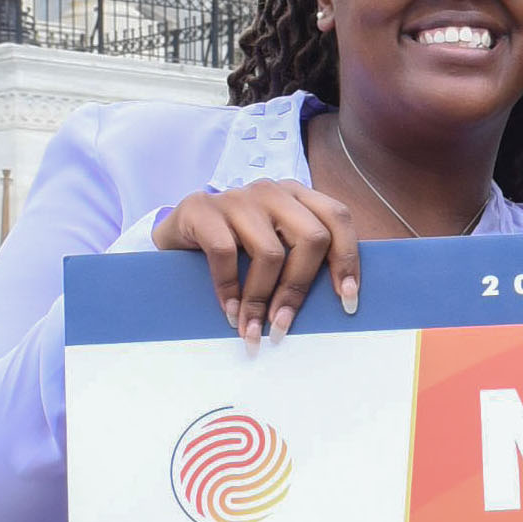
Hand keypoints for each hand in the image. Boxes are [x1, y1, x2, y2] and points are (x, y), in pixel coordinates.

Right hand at [153, 182, 361, 341]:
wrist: (174, 235)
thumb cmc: (234, 246)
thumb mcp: (273, 244)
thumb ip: (301, 257)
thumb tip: (338, 301)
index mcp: (298, 196)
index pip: (338, 219)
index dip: (347, 259)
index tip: (347, 300)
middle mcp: (273, 191)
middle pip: (312, 237)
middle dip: (301, 288)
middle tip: (284, 325)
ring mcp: (238, 197)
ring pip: (270, 253)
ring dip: (262, 300)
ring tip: (254, 330)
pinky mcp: (202, 209)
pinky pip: (225, 254)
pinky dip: (230, 290)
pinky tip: (230, 313)